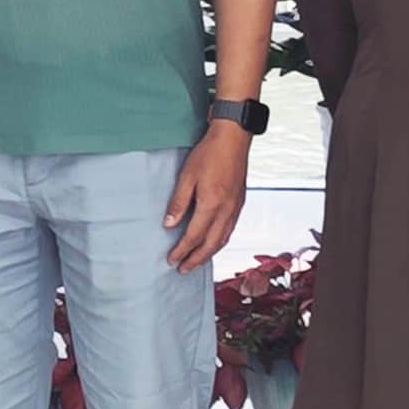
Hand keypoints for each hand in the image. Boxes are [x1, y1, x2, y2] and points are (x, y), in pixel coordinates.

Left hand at [164, 120, 254, 271]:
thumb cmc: (209, 154)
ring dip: (208, 254)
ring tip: (195, 261)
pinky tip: (212, 243)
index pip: (194, 236)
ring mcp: (235, 208)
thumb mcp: (187, 176)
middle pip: (211, 244)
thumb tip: (169, 224)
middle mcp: (226, 211)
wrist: (233, 139)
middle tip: (182, 269)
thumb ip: (178, 202)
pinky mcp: (239, 203)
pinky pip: (229, 230)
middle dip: (196, 259)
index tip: (171, 260)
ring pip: (222, 239)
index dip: (182, 250)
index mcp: (212, 204)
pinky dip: (219, 242)